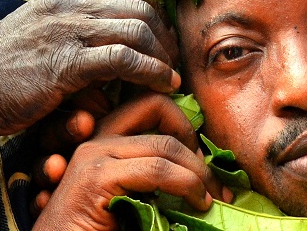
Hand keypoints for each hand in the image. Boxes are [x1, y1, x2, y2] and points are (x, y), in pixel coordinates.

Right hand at [0, 0, 179, 137]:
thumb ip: (73, 34)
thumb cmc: (0, 71)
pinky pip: (124, 58)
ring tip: (172, 77)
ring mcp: (68, 30)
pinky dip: (152, 71)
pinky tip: (163, 85)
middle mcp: (69, 5)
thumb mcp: (39, 34)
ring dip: (164, 55)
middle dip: (166, 33)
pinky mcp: (67, 61)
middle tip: (174, 60)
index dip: (154, 8)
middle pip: (140, 4)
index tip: (163, 35)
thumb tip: (110, 52)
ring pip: (137, 27)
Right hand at [34, 93, 227, 230]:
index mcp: (102, 140)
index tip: (200, 163)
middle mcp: (95, 139)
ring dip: (199, 171)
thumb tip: (203, 176)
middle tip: (212, 180)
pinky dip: (186, 184)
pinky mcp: (97, 180)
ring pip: (164, 143)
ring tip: (209, 197)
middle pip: (156, 108)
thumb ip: (151, 179)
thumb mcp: (131, 198)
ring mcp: (93, 156)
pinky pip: (157, 170)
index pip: (148, 105)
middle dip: (194, 140)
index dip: (182, 125)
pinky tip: (196, 202)